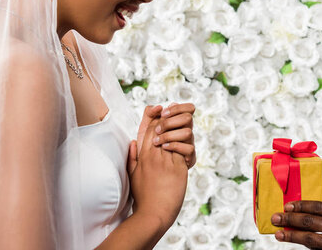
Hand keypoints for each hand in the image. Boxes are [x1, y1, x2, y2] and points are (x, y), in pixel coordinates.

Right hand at [127, 105, 187, 228]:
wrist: (153, 214)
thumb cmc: (143, 196)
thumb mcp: (133, 174)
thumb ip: (132, 157)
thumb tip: (132, 143)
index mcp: (142, 157)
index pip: (146, 130)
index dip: (152, 117)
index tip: (158, 108)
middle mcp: (153, 156)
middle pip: (159, 129)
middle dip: (166, 116)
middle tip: (172, 107)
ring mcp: (166, 161)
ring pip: (173, 136)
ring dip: (178, 126)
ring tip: (184, 116)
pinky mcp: (178, 168)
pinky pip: (184, 149)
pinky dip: (186, 141)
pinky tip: (190, 133)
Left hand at [153, 103, 195, 168]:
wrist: (148, 168)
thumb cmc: (149, 146)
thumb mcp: (146, 128)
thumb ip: (149, 114)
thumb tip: (159, 107)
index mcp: (179, 122)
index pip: (189, 108)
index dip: (177, 108)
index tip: (163, 113)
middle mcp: (186, 131)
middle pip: (188, 118)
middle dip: (170, 122)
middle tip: (157, 130)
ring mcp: (189, 143)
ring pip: (188, 132)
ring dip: (170, 135)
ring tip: (156, 141)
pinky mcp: (190, 156)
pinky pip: (189, 148)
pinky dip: (174, 146)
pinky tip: (163, 148)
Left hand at [271, 201, 321, 249]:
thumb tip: (319, 205)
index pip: (319, 207)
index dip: (301, 205)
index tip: (287, 205)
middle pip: (311, 222)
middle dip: (291, 220)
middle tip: (275, 217)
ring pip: (313, 239)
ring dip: (293, 236)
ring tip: (279, 234)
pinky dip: (309, 248)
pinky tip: (299, 245)